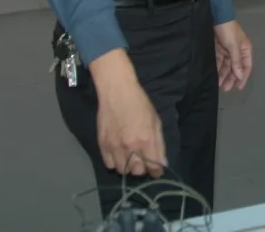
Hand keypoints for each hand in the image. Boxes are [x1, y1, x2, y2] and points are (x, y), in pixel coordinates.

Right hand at [92, 51, 166, 178]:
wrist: (117, 92)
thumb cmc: (140, 104)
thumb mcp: (156, 122)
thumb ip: (159, 144)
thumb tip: (162, 164)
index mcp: (146, 140)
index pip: (153, 166)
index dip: (156, 171)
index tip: (157, 171)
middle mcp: (130, 147)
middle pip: (137, 172)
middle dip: (142, 169)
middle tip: (143, 161)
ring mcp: (114, 147)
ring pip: (123, 170)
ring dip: (129, 167)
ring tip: (131, 158)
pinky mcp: (102, 145)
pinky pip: (109, 164)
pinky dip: (115, 163)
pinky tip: (119, 155)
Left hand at [214, 21, 252, 91]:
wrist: (216, 17)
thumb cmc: (229, 31)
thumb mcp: (234, 46)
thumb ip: (237, 62)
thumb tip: (240, 76)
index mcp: (245, 50)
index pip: (246, 67)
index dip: (243, 78)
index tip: (238, 88)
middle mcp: (238, 52)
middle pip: (235, 68)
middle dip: (231, 78)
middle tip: (225, 88)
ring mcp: (228, 51)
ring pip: (226, 66)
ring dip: (223, 75)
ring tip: (218, 84)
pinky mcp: (219, 50)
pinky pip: (219, 62)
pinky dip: (217, 68)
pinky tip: (214, 75)